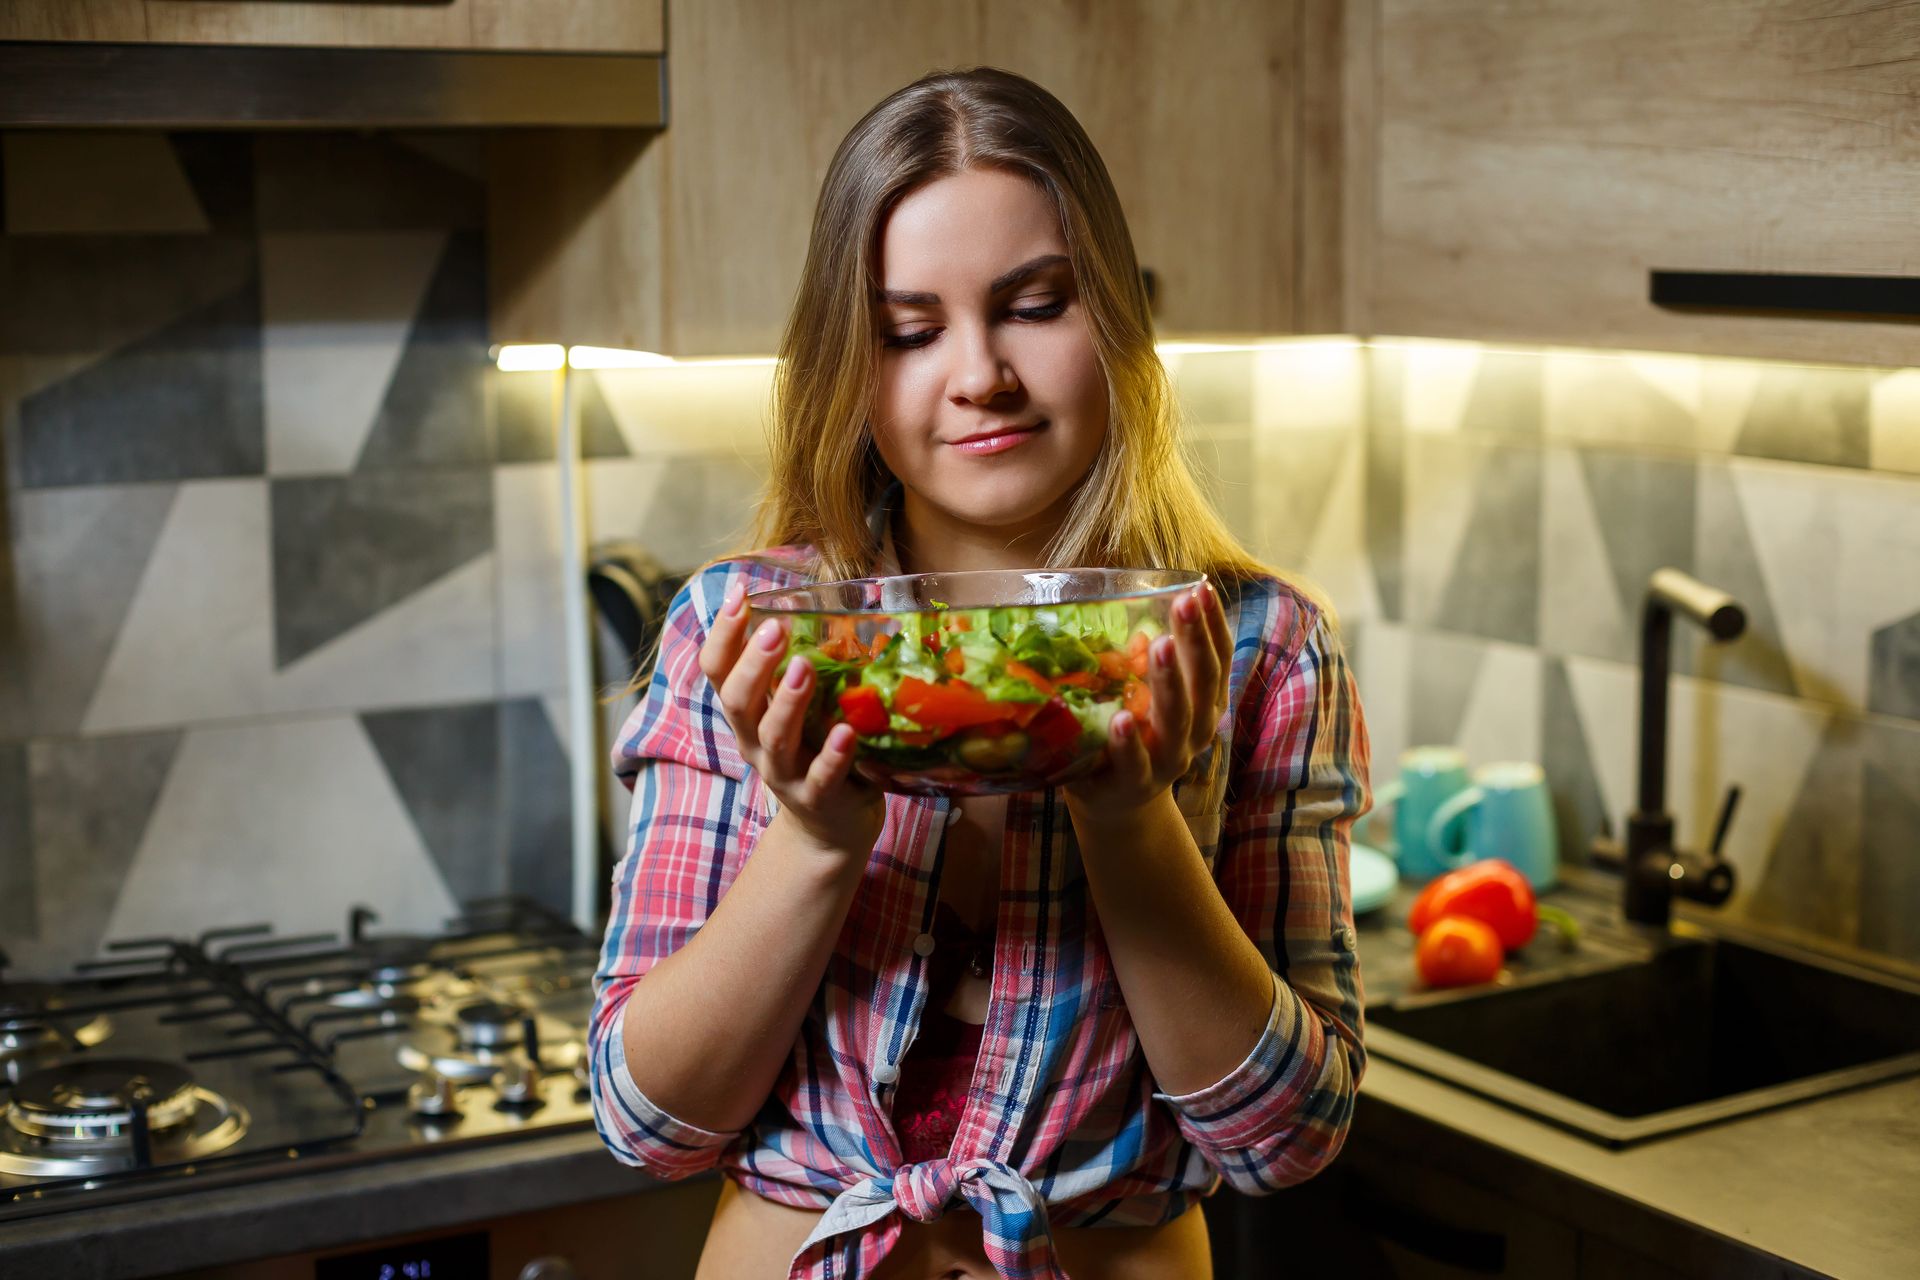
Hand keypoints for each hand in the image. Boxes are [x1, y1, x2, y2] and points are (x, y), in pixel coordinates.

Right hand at [699, 585, 885, 859]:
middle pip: (737, 702)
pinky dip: (831, 755)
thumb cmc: (814, 752)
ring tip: (803, 667)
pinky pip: (821, 777)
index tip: (739, 593)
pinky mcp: (818, 799)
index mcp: (747, 714)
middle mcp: (755, 742)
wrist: (828, 829)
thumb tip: (829, 601)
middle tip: (774, 628)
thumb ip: (798, 668)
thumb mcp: (797, 710)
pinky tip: (845, 731)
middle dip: (752, 664)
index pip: (717, 670)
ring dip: (786, 701)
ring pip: (773, 738)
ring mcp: (785, 774)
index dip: (723, 633)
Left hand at [1066, 581, 1232, 818]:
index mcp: (1204, 702)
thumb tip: (1131, 600)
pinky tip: (1121, 719)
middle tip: (1185, 602)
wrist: (1116, 801)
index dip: (1214, 624)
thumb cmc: (1134, 732)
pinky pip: (1135, 763)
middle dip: (1196, 641)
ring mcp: (1167, 759)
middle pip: (1204, 682)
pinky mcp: (1134, 784)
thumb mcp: (1148, 692)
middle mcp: (1196, 730)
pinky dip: (1129, 743)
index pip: (1219, 658)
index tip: (1202, 588)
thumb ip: (1148, 657)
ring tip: (1158, 645)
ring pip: (1176, 720)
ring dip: (1170, 681)